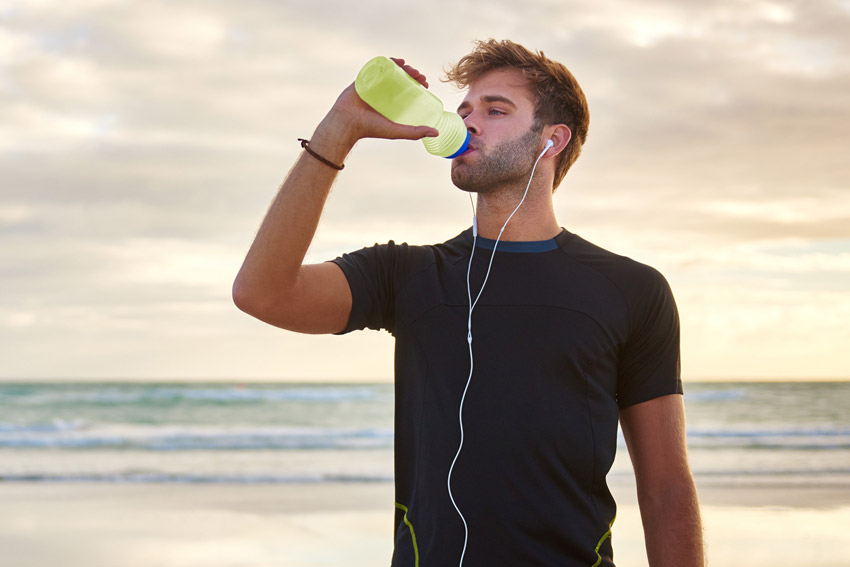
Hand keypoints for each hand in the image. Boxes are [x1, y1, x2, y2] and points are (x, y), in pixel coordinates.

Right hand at [314, 58, 439, 148]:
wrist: (347, 123)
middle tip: (420, 75)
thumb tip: (437, 133)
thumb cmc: (370, 128)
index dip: (417, 85)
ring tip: (410, 68)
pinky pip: (375, 67)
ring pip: (390, 72)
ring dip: (402, 67)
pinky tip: (396, 60)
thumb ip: (415, 132)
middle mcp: (382, 94)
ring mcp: (372, 85)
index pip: (407, 91)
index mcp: (390, 104)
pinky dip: (386, 62)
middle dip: (412, 74)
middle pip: (400, 79)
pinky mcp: (363, 79)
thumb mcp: (396, 131)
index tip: (425, 83)